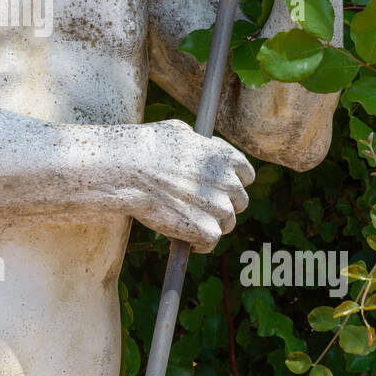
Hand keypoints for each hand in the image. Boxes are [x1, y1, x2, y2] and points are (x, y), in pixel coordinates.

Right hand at [133, 119, 253, 252]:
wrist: (129, 169)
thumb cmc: (146, 147)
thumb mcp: (179, 131)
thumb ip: (197, 145)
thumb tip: (197, 146)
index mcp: (225, 157)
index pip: (246, 175)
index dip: (231, 183)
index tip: (218, 189)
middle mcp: (229, 181)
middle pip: (239, 202)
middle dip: (221, 205)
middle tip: (199, 208)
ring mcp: (220, 207)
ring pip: (226, 223)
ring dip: (209, 224)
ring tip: (186, 222)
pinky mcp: (207, 230)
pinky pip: (210, 241)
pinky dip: (198, 243)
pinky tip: (185, 239)